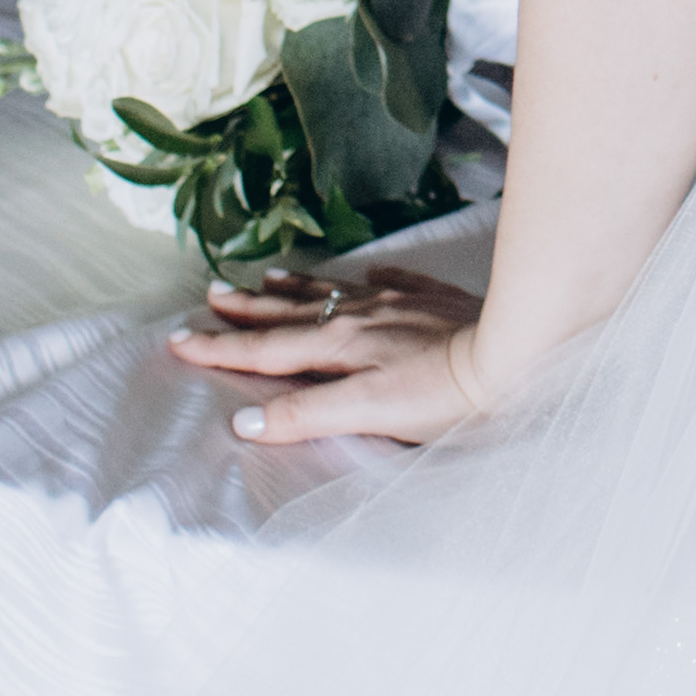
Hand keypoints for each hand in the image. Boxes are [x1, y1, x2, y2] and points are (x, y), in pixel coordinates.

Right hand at [166, 268, 500, 447]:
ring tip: (266, 276)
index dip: (221, 349)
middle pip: (293, 313)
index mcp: (341, 347)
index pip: (268, 351)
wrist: (517, 357)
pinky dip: (372, 280)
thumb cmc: (446, 397)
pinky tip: (368, 273)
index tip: (178, 341)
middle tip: (210, 293)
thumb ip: (310, 415)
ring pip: (335, 292)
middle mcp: (363, 317)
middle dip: (248, 309)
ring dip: (296, 288)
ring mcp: (400, 305)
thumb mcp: (370, 412)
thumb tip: (246, 422)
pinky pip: (394, 283)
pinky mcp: (436, 301)